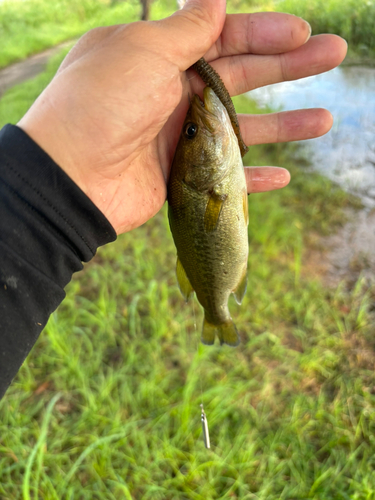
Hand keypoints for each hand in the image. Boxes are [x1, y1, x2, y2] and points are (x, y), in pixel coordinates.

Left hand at [18, 0, 346, 233]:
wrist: (71, 178)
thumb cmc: (102, 104)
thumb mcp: (144, 51)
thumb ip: (187, 29)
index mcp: (161, 56)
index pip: (222, 37)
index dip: (263, 32)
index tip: (301, 31)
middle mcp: (172, 93)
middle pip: (242, 77)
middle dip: (288, 66)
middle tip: (335, 54)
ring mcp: (179, 138)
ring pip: (242, 129)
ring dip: (284, 124)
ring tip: (325, 121)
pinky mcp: (181, 177)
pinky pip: (226, 177)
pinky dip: (253, 178)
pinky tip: (283, 176)